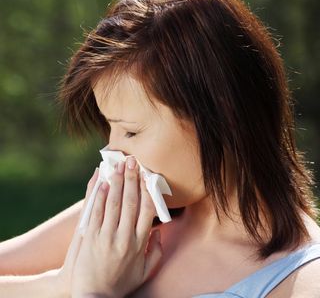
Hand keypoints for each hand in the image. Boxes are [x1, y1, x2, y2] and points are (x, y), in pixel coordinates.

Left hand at [71, 156, 162, 297]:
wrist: (94, 297)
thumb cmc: (121, 284)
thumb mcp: (144, 272)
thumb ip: (156, 252)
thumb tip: (158, 232)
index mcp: (139, 244)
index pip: (147, 211)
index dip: (147, 191)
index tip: (147, 176)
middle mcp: (124, 237)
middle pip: (130, 202)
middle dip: (132, 179)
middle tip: (132, 161)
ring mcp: (106, 236)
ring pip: (113, 204)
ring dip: (117, 182)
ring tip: (118, 166)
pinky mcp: (90, 237)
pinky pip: (96, 212)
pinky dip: (100, 196)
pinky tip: (103, 182)